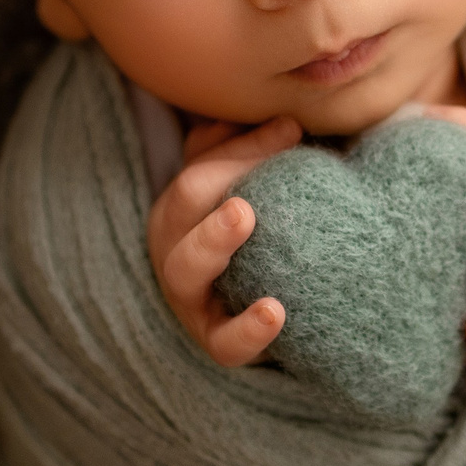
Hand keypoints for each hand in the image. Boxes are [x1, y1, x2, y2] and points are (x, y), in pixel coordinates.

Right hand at [146, 115, 300, 366]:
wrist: (265, 306)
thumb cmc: (256, 237)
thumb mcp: (248, 186)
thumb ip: (256, 151)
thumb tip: (286, 123)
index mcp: (179, 206)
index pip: (200, 164)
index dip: (241, 147)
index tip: (291, 130)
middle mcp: (174, 246)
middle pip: (183, 201)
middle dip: (219, 176)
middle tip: (254, 159)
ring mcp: (190, 298)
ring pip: (185, 269)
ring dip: (211, 239)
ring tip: (244, 216)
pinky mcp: (218, 341)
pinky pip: (225, 342)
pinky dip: (246, 330)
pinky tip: (274, 312)